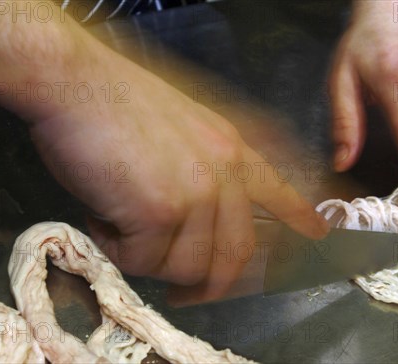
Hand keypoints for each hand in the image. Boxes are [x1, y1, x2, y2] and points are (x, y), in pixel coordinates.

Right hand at [0, 5, 328, 299]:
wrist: (78, 83)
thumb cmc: (119, 101)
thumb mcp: (184, 125)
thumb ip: (205, 168)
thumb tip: (198, 220)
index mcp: (233, 151)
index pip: (279, 191)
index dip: (300, 218)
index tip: (319, 236)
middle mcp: (225, 174)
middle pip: (236, 254)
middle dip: (211, 284)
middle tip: (186, 294)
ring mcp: (197, 193)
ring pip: (187, 265)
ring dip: (150, 258)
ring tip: (121, 224)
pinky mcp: (162, 211)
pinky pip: (142, 260)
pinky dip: (118, 247)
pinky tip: (104, 215)